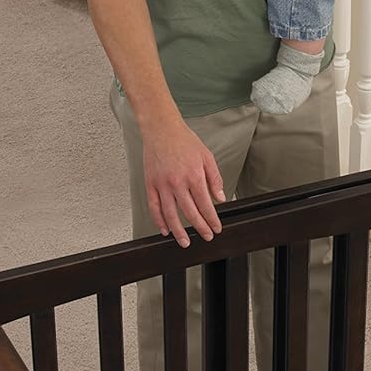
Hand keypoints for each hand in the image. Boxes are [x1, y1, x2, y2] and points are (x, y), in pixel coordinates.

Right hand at [140, 118, 224, 247]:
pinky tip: (165, 229)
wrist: (161, 129)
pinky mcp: (150, 184)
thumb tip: (220, 198)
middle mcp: (178, 182)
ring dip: (178, 231)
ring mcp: (162, 184)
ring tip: (185, 242)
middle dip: (200, 228)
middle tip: (206, 236)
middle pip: (190, 212)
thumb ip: (214, 179)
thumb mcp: (207, 157)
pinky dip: (159, 220)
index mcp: (194, 175)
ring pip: (170, 214)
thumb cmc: (184, 141)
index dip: (212, 219)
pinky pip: (154, 206)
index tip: (216, 228)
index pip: (205, 205)